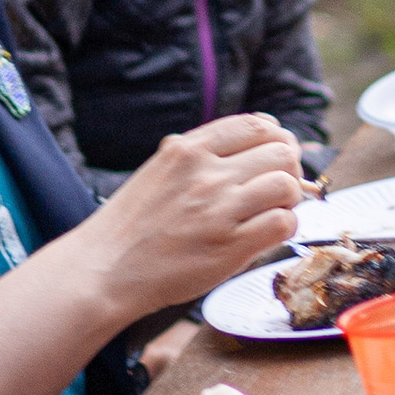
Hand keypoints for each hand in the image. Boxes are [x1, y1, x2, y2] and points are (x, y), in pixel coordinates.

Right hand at [86, 116, 304, 315]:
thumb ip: (201, 152)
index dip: (278, 139)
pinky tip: (266, 233)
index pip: (258, 125)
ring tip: (272, 211)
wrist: (105, 269)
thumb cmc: (134, 224)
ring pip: (287, 185)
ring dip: (289, 199)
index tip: (276, 155)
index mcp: (188, 149)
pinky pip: (283, 223)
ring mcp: (219, 210)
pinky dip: (284, 226)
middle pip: (281, 151)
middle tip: (278, 188)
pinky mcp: (230, 247)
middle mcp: (206, 174)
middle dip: (289, 168)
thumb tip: (260, 129)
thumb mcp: (160, 169)